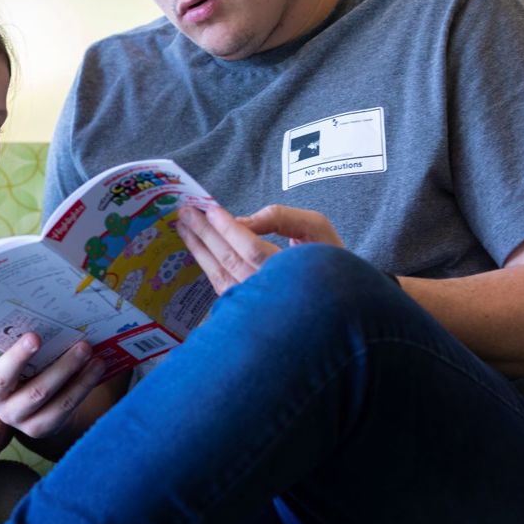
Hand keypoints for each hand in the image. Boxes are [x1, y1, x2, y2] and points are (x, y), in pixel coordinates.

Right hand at [0, 334, 105, 438]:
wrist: (14, 391)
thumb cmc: (8, 360)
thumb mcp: (0, 351)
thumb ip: (9, 340)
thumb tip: (38, 320)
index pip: (0, 374)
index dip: (17, 357)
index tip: (36, 336)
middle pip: (35, 392)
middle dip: (62, 368)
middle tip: (82, 344)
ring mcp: (22, 421)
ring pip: (57, 403)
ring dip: (80, 377)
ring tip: (94, 356)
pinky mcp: (43, 427)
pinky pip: (67, 408)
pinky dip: (83, 386)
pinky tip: (96, 368)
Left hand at [174, 204, 343, 294]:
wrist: (340, 305)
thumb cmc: (331, 262)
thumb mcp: (317, 229)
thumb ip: (282, 219)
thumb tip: (243, 222)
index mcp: (296, 274)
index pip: (254, 250)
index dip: (230, 229)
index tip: (210, 210)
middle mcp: (274, 295)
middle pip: (231, 261)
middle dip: (205, 233)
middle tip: (185, 212)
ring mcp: (260, 308)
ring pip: (222, 277)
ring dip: (200, 249)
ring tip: (184, 227)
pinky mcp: (250, 313)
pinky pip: (223, 288)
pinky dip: (208, 266)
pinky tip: (198, 250)